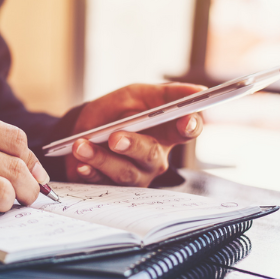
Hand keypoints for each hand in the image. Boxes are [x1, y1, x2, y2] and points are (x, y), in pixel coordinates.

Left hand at [66, 83, 204, 186]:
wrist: (82, 129)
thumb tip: (198, 91)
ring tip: (81, 146)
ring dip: (101, 158)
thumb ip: (166, 94)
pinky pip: (103, 183)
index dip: (190, 126)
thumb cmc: (116, 111)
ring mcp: (136, 175)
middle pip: (151, 155)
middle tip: (114, 138)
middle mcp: (155, 157)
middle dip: (132, 145)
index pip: (188, 130)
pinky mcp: (114, 187)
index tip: (185, 121)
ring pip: (125, 172)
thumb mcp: (136, 95)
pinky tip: (81, 165)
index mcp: (166, 132)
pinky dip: (90, 172)